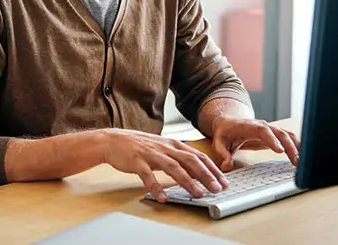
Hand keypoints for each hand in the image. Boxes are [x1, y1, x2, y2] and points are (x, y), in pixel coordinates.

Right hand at [100, 129, 229, 202]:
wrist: (114, 140)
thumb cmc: (140, 146)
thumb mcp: (163, 149)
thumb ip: (179, 158)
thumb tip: (198, 171)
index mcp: (173, 145)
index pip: (198, 156)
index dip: (212, 168)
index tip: (224, 181)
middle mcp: (165, 148)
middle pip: (190, 161)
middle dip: (206, 175)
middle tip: (217, 189)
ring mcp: (151, 154)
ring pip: (173, 167)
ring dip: (187, 181)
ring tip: (198, 194)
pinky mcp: (137, 161)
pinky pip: (148, 175)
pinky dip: (156, 187)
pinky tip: (163, 197)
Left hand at [210, 116, 299, 170]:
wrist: (227, 122)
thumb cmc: (224, 132)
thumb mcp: (219, 143)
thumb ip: (222, 154)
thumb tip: (226, 167)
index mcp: (250, 126)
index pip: (264, 131)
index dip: (273, 140)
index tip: (280, 151)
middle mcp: (263, 126)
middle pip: (280, 133)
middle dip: (290, 147)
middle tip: (296, 161)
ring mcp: (270, 130)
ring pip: (287, 135)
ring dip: (296, 147)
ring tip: (302, 163)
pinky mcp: (274, 135)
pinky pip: (288, 139)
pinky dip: (297, 146)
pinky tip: (303, 157)